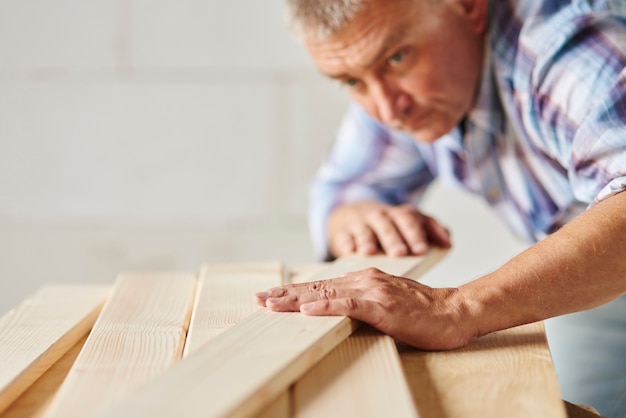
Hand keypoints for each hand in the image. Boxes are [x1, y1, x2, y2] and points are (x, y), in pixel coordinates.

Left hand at [256, 267, 473, 349]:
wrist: (453, 311)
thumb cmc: (421, 312)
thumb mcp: (384, 303)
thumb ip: (361, 301)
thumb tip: (335, 308)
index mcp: (363, 279)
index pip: (320, 286)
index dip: (293, 291)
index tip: (270, 296)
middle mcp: (364, 279)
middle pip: (316, 288)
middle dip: (285, 294)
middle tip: (258, 299)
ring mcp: (373, 291)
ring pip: (327, 294)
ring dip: (296, 299)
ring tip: (272, 304)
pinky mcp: (383, 306)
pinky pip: (350, 305)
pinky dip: (327, 306)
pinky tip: (308, 310)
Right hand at [327, 201, 451, 257]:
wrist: (351, 216)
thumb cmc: (388, 226)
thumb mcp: (409, 222)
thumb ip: (431, 230)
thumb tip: (448, 243)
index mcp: (400, 214)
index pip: (410, 220)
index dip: (416, 234)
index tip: (421, 250)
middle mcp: (380, 215)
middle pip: (387, 225)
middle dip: (393, 238)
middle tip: (399, 253)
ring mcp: (359, 222)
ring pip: (364, 229)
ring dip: (367, 240)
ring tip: (370, 252)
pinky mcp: (342, 231)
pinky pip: (344, 236)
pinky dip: (347, 243)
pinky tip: (349, 251)